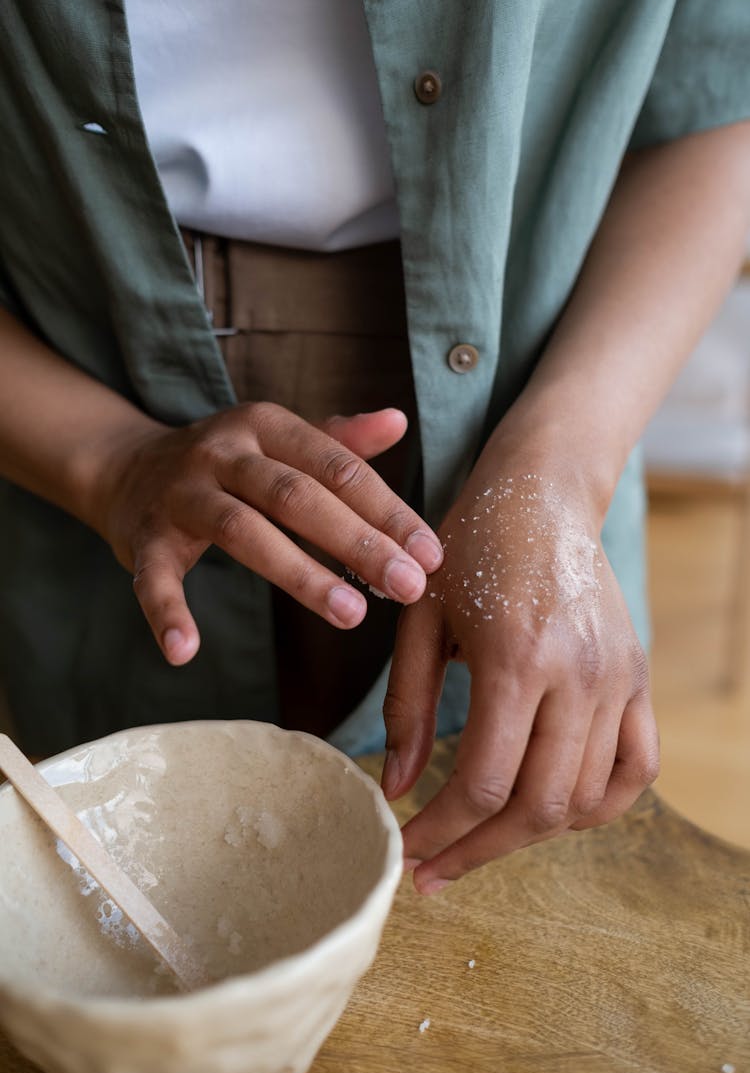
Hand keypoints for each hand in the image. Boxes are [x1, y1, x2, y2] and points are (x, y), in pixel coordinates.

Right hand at [91, 403, 442, 664]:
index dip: (387, 510)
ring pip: (243, 531)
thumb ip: (338, 440)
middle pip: (298, 497)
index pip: (337, 468)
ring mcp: (181, 495)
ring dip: (299, 575)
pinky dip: (167, 614)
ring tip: (350, 616)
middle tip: (408, 587)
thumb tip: (398, 422)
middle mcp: (224, 453)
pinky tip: (186, 650)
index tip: (430, 554)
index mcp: (266, 427)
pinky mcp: (145, 538)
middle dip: (358, 543)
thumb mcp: (279, 439)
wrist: (127, 466)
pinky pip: (154, 579)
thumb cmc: (227, 461)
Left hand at [381, 441, 657, 893]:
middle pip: (538, 807)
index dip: (440, 832)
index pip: (484, 784)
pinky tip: (552, 814)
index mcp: (518, 659)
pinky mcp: (638, 677)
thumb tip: (397, 788)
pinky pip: (636, 769)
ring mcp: (618, 679)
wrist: (543, 493)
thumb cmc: (469, 547)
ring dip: (528, 836)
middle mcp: (579, 676)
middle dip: (477, 852)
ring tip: (479, 841)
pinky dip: (598, 807)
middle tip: (433, 869)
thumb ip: (408, 707)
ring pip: (584, 799)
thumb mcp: (420, 618)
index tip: (406, 851)